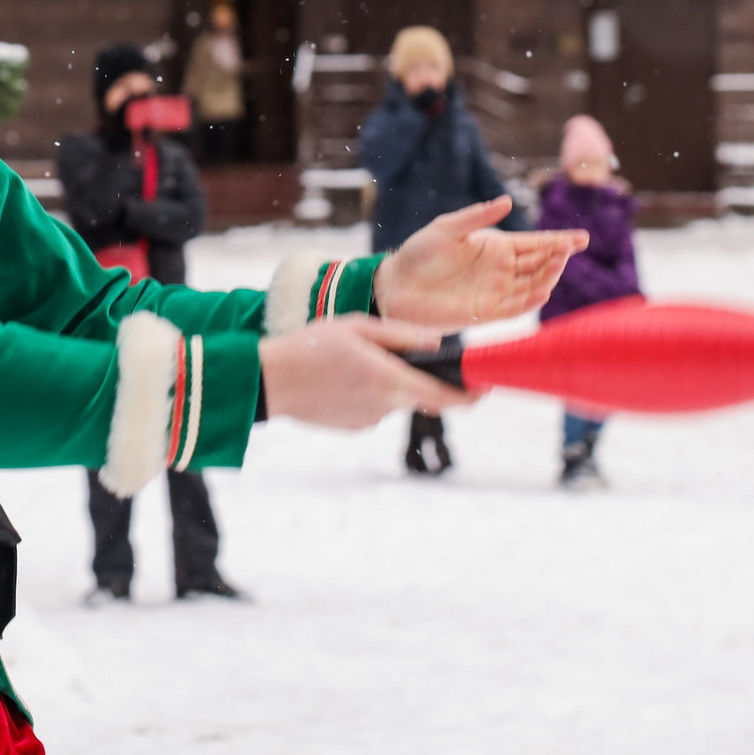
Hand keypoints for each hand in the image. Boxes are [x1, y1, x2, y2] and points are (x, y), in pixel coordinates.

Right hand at [259, 316, 467, 429]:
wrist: (268, 381)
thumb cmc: (310, 346)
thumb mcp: (356, 326)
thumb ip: (402, 336)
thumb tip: (439, 344)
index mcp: (387, 379)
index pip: (444, 398)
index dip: (471, 396)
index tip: (485, 389)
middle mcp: (383, 406)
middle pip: (420, 396)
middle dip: (419, 378)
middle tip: (400, 355)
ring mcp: (368, 421)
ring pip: (394, 399)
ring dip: (387, 382)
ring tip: (352, 361)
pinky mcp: (353, 427)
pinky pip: (374, 408)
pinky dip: (368, 393)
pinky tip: (341, 378)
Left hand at [374, 198, 586, 329]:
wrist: (396, 287)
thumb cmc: (418, 254)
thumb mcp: (446, 228)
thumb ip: (477, 216)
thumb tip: (507, 201)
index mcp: (496, 246)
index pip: (535, 242)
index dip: (560, 240)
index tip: (583, 237)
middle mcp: (502, 269)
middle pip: (540, 263)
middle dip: (558, 256)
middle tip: (570, 248)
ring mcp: (496, 291)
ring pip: (533, 285)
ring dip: (548, 276)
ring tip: (559, 263)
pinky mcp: (487, 312)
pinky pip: (515, 307)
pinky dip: (530, 301)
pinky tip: (542, 292)